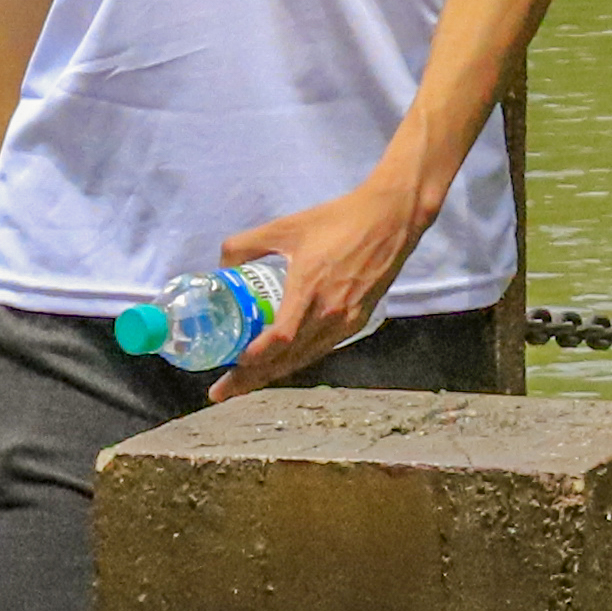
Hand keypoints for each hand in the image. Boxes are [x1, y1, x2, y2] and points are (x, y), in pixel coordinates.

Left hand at [209, 166, 429, 399]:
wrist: (390, 218)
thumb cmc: (337, 220)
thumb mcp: (286, 226)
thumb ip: (246, 243)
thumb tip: (222, 265)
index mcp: (309, 289)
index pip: (279, 339)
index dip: (253, 359)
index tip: (229, 367)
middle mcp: (329, 313)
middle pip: (286, 359)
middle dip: (252, 379)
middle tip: (222, 392)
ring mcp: (346, 321)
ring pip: (304, 358)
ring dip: (273, 374)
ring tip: (245, 383)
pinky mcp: (358, 320)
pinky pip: (321, 349)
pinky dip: (298, 360)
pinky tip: (283, 361)